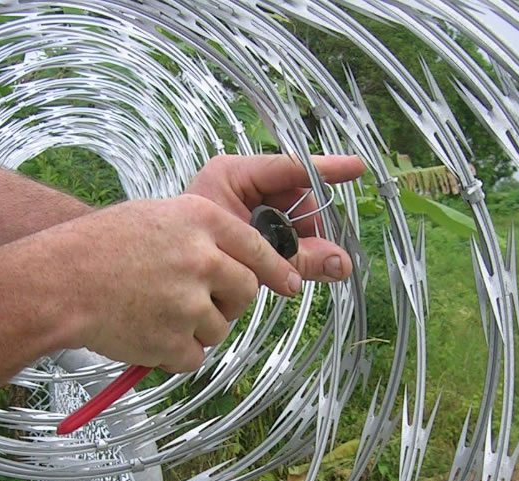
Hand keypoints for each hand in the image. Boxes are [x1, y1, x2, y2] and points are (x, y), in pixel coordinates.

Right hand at [47, 195, 302, 371]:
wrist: (56, 282)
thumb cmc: (98, 247)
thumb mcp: (156, 217)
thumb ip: (200, 235)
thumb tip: (236, 261)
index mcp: (201, 220)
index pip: (257, 247)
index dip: (276, 268)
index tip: (289, 283)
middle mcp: (202, 259)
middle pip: (245, 292)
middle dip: (229, 301)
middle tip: (198, 302)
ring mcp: (189, 302)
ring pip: (220, 328)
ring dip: (197, 328)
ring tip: (155, 313)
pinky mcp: (173, 340)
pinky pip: (194, 356)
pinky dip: (175, 353)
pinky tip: (147, 334)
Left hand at [185, 154, 365, 281]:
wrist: (162, 274)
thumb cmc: (194, 252)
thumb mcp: (250, 253)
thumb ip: (298, 258)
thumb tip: (344, 266)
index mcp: (233, 175)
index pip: (288, 168)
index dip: (325, 170)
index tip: (356, 168)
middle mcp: (241, 182)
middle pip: (296, 196)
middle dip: (306, 226)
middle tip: (305, 254)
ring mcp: (245, 201)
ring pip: (292, 216)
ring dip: (298, 241)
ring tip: (284, 263)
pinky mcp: (248, 221)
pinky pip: (282, 229)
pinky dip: (288, 247)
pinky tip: (280, 262)